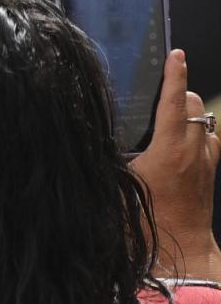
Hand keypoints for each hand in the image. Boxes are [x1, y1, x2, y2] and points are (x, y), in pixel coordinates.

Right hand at [131, 49, 220, 280]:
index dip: (175, 74)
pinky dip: (198, 132)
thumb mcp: (119, 181)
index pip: (175, 100)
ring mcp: (206, 162)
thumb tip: (93, 133)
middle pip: (195, 105)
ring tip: (170, 116)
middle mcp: (194, 151)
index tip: (176, 54)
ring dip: (190, 113)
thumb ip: (110, 154)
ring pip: (206, 122)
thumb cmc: (146, 218)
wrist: (179, 248)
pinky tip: (182, 140)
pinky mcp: (211, 174)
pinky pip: (210, 141)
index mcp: (170, 150)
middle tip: (161, 91)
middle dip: (182, 92)